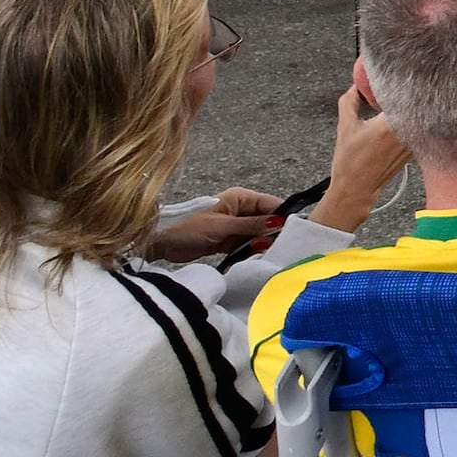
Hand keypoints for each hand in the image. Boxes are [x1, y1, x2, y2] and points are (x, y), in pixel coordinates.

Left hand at [147, 188, 275, 263]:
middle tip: (283, 249)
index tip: (294, 232)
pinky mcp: (229, 240)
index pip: (270, 204)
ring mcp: (235, 225)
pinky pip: (247, 244)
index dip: (282, 217)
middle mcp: (240, 209)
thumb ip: (251, 225)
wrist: (163, 242)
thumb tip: (278, 222)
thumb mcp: (223, 226)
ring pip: (258, 234)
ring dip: (262, 244)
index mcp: (240, 198)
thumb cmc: (189, 227)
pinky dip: (251, 251)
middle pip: (267, 220)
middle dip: (274, 233)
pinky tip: (257, 259)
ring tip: (270, 256)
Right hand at [324, 68, 409, 215]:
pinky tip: (407, 112)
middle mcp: (407, 134)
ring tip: (409, 92)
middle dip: (414, 90)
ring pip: (420, 116)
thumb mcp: (345, 126)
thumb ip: (351, 101)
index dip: (409, 80)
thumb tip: (356, 86)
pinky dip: (414, 119)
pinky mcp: (414, 150)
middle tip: (412, 74)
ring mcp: (413, 143)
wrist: (356, 189)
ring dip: (415, 105)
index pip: (407, 96)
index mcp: (391, 125)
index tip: (407, 68)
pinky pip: (418, 128)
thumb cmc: (349, 161)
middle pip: (417, 104)